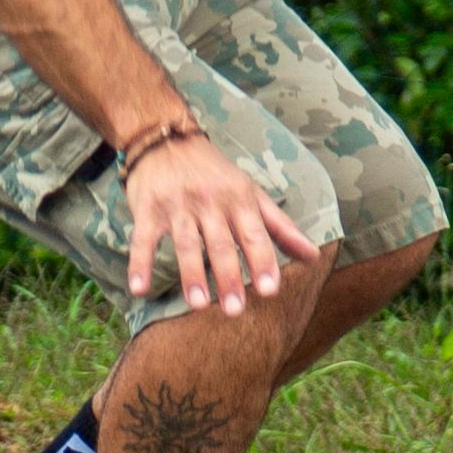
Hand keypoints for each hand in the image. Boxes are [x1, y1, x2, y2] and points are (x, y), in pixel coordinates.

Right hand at [124, 123, 326, 316]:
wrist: (167, 140)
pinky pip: (143, 240)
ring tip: (198, 305)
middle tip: (235, 312)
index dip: (262, 261)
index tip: (271, 290)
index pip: (253, 234)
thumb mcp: (252, 193)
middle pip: (220, 244)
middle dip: (229, 277)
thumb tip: (314, 257)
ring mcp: (178, 206)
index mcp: (239, 199)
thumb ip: (281, 227)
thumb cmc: (216, 173)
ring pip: (186, 243)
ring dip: (191, 275)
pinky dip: (139, 264)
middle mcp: (210, 202)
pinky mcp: (148, 210)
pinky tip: (139, 289)